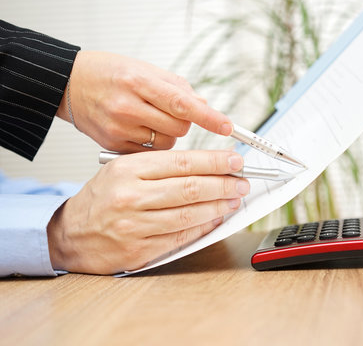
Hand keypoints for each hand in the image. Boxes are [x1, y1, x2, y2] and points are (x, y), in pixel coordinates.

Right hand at [46, 150, 248, 274]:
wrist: (71, 235)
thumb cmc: (102, 199)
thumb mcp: (123, 170)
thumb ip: (161, 167)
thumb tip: (206, 166)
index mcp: (128, 170)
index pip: (182, 162)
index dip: (214, 162)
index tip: (235, 161)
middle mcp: (131, 197)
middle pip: (190, 188)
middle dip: (223, 184)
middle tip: (242, 182)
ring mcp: (134, 226)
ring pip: (188, 214)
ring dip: (218, 206)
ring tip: (234, 199)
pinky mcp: (139, 250)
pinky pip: (180, 237)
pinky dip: (202, 227)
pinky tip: (216, 219)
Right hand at [56, 50, 232, 151]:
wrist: (69, 85)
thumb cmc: (109, 73)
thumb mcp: (144, 69)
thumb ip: (177, 87)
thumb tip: (204, 105)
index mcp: (138, 81)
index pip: (181, 103)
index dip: (208, 117)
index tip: (227, 126)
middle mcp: (127, 106)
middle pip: (179, 128)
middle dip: (188, 125)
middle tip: (179, 116)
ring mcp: (118, 129)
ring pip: (167, 145)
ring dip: (171, 137)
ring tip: (154, 121)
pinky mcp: (113, 147)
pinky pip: (150, 155)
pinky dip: (155, 147)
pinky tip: (143, 132)